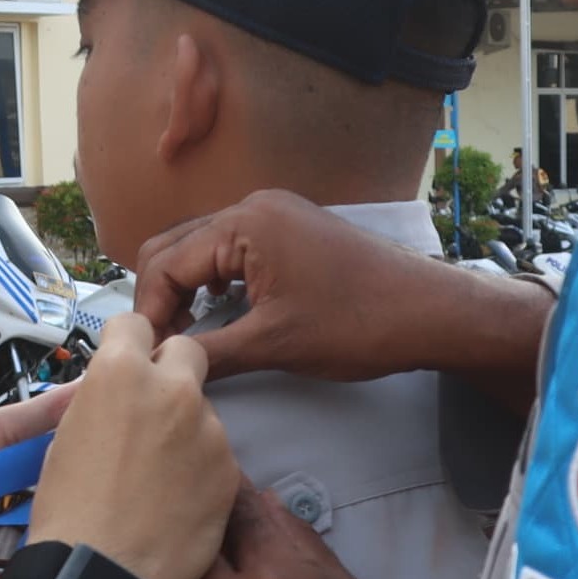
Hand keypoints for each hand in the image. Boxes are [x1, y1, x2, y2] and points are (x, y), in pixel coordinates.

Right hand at [26, 313, 237, 578]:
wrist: (97, 574)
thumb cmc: (69, 509)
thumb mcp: (65, 435)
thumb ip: (100, 398)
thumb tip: (115, 390)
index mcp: (120, 373)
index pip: (134, 324)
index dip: (127, 344)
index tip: (126, 360)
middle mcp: (172, 390)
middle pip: (187, 351)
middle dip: (171, 369)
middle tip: (151, 407)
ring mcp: (208, 430)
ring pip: (203, 409)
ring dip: (185, 427)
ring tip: (155, 475)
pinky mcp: (230, 469)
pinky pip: (216, 454)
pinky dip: (200, 469)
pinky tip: (174, 499)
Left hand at [124, 484, 433, 578]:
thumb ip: (296, 536)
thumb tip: (256, 497)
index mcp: (279, 577)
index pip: (235, 509)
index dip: (224, 489)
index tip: (213, 478)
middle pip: (186, 544)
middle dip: (185, 523)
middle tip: (177, 508)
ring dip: (155, 568)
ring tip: (148, 550)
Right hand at [132, 189, 551, 404]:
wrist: (430, 311)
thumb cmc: (358, 324)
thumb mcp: (274, 345)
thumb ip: (209, 354)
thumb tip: (163, 372)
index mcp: (244, 224)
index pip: (165, 264)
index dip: (149, 314)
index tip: (147, 358)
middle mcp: (253, 207)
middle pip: (173, 247)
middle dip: (159, 298)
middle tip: (159, 349)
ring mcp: (274, 215)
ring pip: (199, 248)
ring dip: (183, 289)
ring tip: (182, 338)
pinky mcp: (290, 230)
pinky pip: (229, 250)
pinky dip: (212, 281)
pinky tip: (216, 315)